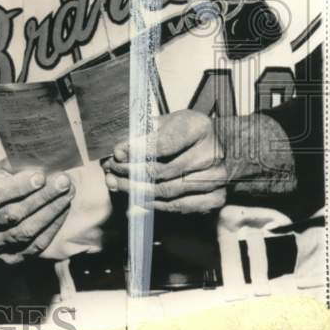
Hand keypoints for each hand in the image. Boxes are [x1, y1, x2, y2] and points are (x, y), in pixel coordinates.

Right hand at [0, 165, 74, 263]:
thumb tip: (44, 164)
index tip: (41, 176)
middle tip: (64, 182)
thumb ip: (16, 167)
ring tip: (68, 194)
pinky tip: (62, 210)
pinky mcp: (9, 257)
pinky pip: (35, 245)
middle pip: (13, 213)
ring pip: (26, 231)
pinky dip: (52, 227)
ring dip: (51, 211)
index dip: (19, 187)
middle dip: (42, 197)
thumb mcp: (0, 170)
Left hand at [103, 109, 228, 212]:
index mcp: (199, 128)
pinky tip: (138, 198)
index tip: (117, 154)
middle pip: (163, 170)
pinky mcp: (216, 198)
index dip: (136, 151)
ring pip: (168, 190)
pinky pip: (179, 206)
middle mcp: (212, 154)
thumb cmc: (184, 132)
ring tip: (117, 184)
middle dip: (131, 172)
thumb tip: (119, 153)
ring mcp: (217, 179)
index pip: (163, 144)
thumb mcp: (165, 122)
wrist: (216, 148)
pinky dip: (155, 204)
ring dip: (138, 189)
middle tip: (112, 170)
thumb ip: (142, 135)